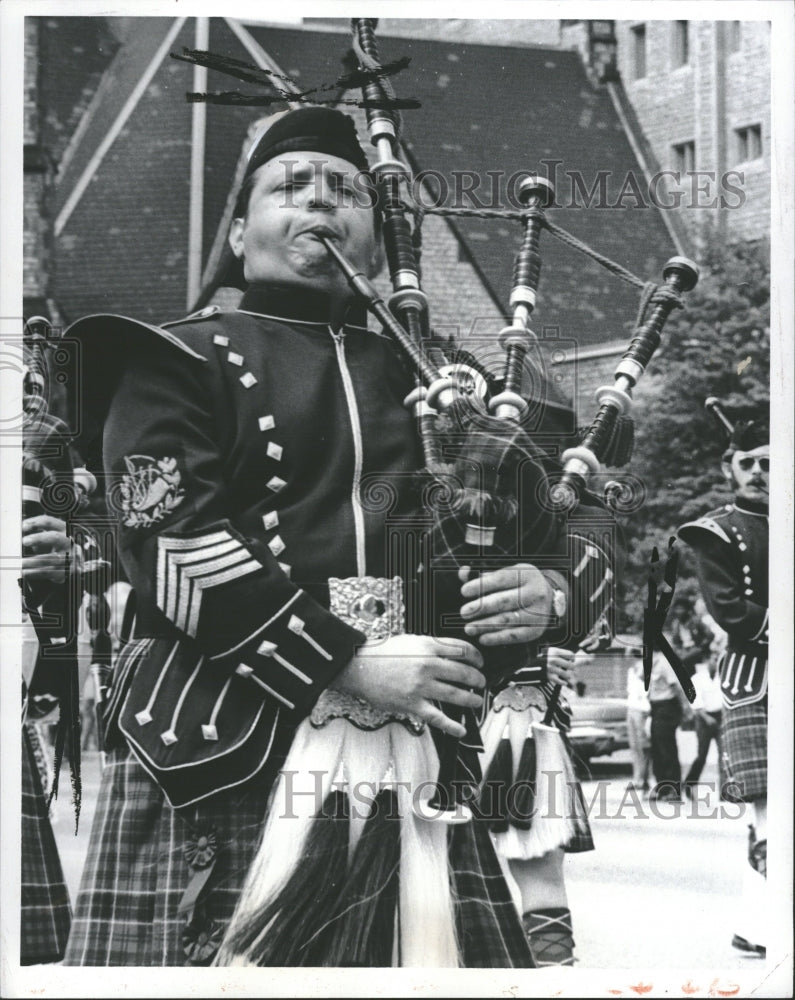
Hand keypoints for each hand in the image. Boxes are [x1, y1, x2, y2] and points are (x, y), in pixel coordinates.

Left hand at [21, 515, 76, 581]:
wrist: (75, 565)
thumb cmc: (56, 549)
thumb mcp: (49, 539)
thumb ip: (37, 537)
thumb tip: (16, 539)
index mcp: (62, 530)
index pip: (48, 522)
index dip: (35, 523)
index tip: (22, 527)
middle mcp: (68, 541)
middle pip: (55, 537)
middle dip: (39, 538)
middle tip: (24, 541)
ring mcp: (71, 556)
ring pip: (52, 558)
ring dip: (34, 561)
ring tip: (20, 563)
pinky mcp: (69, 570)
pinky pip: (51, 572)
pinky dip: (36, 573)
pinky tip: (25, 573)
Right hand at [332, 633, 484, 737]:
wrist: (360, 667)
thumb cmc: (385, 653)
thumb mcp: (412, 640)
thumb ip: (434, 646)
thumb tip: (456, 653)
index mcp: (428, 646)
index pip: (462, 650)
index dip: (477, 657)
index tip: (480, 662)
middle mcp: (427, 665)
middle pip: (463, 673)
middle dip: (478, 679)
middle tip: (481, 682)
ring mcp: (420, 686)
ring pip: (455, 695)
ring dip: (471, 699)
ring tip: (477, 701)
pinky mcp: (412, 704)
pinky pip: (437, 717)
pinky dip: (452, 725)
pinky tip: (461, 730)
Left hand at [458, 564, 554, 645]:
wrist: (549, 599)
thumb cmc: (518, 584)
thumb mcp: (506, 574)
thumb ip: (483, 574)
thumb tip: (463, 572)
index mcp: (526, 574)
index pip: (501, 579)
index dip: (481, 585)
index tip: (464, 591)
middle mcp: (535, 592)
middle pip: (505, 601)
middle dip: (482, 607)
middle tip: (463, 612)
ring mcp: (538, 612)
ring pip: (508, 620)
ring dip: (486, 625)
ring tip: (468, 628)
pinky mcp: (536, 630)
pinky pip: (515, 635)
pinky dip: (497, 638)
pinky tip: (483, 638)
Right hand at [545, 646, 576, 686]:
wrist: (532, 665)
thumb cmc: (545, 657)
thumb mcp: (552, 651)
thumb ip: (562, 654)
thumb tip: (574, 660)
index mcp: (554, 651)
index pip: (570, 655)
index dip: (573, 658)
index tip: (572, 660)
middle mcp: (552, 659)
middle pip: (569, 665)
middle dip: (573, 667)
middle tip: (574, 669)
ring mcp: (550, 668)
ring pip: (565, 674)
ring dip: (568, 675)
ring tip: (569, 676)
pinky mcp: (548, 675)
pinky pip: (558, 680)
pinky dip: (563, 682)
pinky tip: (565, 682)